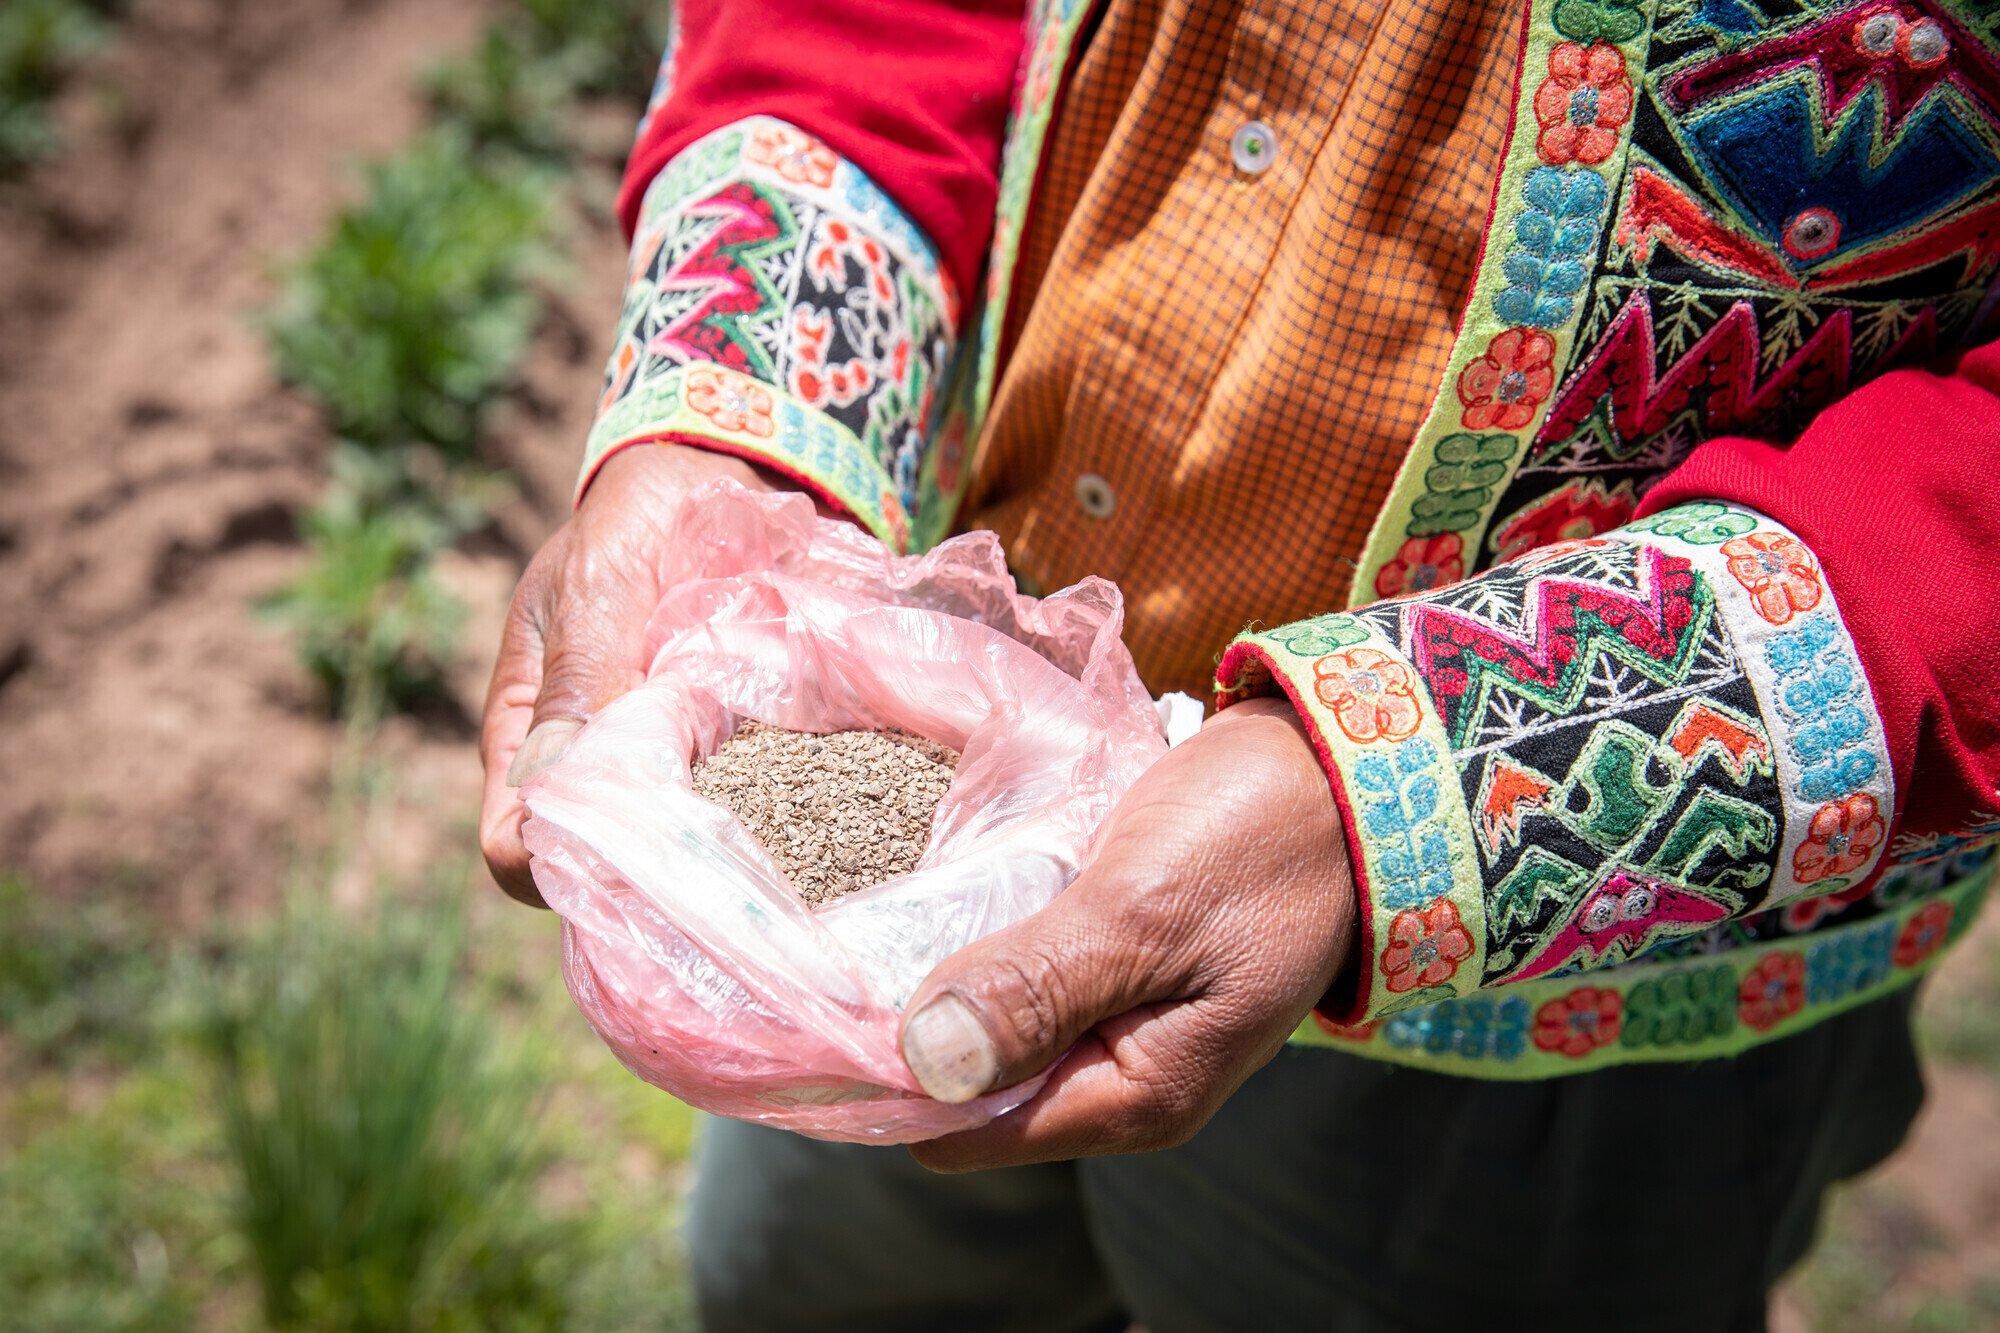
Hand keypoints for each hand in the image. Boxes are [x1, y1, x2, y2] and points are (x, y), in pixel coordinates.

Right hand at [480, 444, 799, 905]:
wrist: (725, 476)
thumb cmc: (633, 525)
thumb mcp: (594, 588)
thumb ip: (581, 679)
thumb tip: (549, 785)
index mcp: (532, 734)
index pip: (517, 844)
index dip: (550, 869)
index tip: (611, 860)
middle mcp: (604, 767)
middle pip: (614, 866)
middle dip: (658, 875)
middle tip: (714, 861)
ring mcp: (681, 766)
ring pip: (696, 847)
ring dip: (738, 847)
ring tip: (785, 832)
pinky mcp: (750, 751)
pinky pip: (771, 804)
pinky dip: (799, 807)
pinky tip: (834, 800)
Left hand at [898, 696, 1354, 1169]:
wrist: (1347, 767)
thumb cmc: (1261, 837)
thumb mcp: (1144, 910)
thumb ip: (1037, 988)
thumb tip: (921, 1060)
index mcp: (1138, 1097)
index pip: (964, 1131)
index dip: (895, 1072)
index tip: (833, 992)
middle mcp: (1123, 1079)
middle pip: (971, 1084)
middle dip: (914, 1018)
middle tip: (854, 929)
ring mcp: (1120, 1020)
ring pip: (991, 1023)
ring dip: (947, 969)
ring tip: (899, 898)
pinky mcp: (1116, 963)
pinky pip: (1023, 973)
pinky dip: (988, 935)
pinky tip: (962, 884)